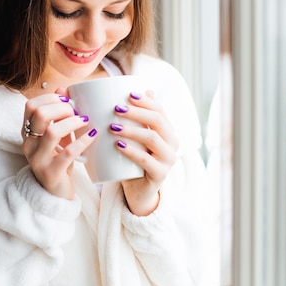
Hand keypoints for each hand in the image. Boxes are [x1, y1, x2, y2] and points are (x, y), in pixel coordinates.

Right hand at [22, 87, 96, 199]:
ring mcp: (38, 159)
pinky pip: (68, 153)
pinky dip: (83, 141)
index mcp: (28, 132)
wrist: (55, 192)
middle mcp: (29, 144)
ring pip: (52, 132)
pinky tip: (93, 135)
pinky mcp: (51, 172)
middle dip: (63, 108)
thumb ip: (59, 114)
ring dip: (72, 122)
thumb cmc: (59, 159)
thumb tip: (64, 88)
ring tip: (85, 121)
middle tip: (77, 112)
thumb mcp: (58, 135)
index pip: (31, 106)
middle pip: (40, 114)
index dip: (50, 98)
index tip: (67, 100)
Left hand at [109, 90, 178, 215]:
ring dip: (131, 130)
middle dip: (137, 112)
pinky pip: (146, 160)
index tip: (128, 95)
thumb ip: (135, 120)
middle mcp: (172, 143)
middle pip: (157, 121)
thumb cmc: (134, 161)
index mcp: (168, 131)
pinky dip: (131, 151)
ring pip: (152, 138)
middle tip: (116, 108)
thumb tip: (130, 93)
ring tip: (112, 126)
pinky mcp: (160, 174)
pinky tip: (118, 146)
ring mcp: (168, 159)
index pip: (160, 110)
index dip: (145, 101)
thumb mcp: (135, 139)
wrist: (138, 191)